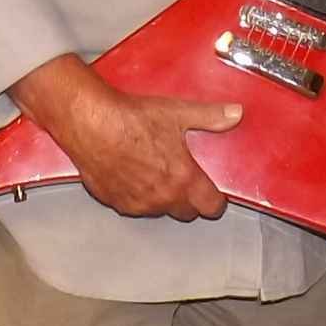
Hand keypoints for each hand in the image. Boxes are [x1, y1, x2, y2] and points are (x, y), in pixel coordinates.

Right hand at [14, 58, 240, 220]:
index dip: (215, 200)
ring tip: (155, 173)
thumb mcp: (176, 113)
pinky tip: (131, 174)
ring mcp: (136, 204)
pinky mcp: (114, 202)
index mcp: (182, 179)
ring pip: (159, 210)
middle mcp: (161, 198)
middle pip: (186, 213)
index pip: (211, 207)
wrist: (89, 122)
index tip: (212, 192)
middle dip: (189, 200)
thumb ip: (210, 117)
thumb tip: (236, 114)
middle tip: (184, 178)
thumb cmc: (131, 118)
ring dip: (162, 198)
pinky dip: (136, 196)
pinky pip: (133, 206)